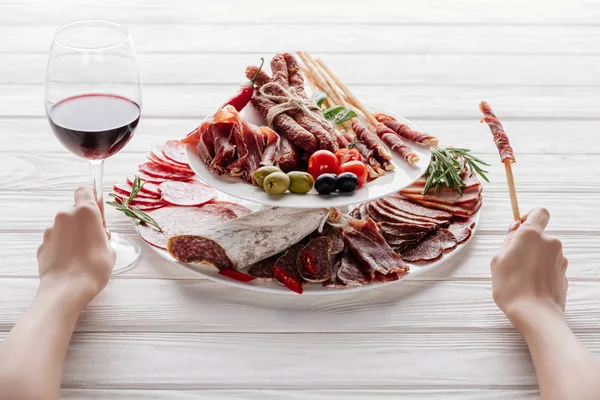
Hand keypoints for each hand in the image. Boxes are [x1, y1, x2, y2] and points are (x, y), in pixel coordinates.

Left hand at [37, 187, 115, 307]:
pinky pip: (56, 240)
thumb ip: (103, 234)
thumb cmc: (94, 268)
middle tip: (94, 240)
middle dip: (84, 222)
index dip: (91, 199)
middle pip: (75, 211)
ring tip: (82, 255)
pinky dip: (63, 246)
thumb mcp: (110, 249)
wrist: (67, 289)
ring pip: (65, 226)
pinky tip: (70, 261)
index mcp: (85, 212)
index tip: (98, 213)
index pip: (84, 191)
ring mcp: (51, 230)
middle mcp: (65, 216)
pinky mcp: (42, 244)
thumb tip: (99, 232)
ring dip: (73, 235)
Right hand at [490, 208, 567, 330]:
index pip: (539, 212)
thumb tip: (515, 232)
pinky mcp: (564, 274)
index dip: (529, 217)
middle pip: (539, 235)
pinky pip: (550, 266)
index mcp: (532, 235)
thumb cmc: (511, 287)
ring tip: (520, 277)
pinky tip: (531, 285)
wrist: (535, 314)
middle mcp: (550, 242)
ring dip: (533, 259)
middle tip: (512, 261)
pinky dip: (541, 271)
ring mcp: (560, 259)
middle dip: (527, 244)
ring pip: (544, 252)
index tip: (519, 228)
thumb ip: (508, 242)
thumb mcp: (497, 260)